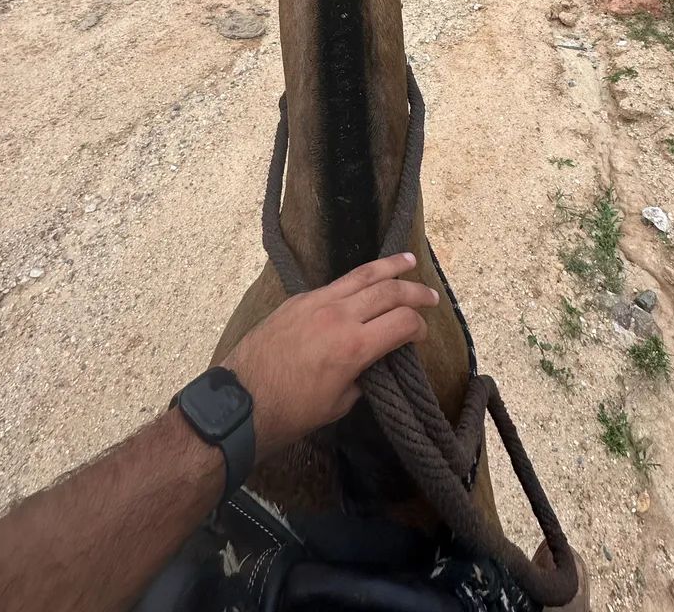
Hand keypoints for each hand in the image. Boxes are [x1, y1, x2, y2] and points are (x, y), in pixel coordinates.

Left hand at [224, 253, 436, 461]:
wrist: (242, 401)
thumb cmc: (291, 412)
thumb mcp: (338, 404)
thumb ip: (363, 376)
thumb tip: (373, 362)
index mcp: (353, 346)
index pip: (402, 322)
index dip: (418, 327)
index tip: (421, 335)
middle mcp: (339, 315)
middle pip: (387, 290)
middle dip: (414, 292)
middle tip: (431, 296)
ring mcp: (316, 302)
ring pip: (361, 275)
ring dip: (389, 267)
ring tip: (408, 260)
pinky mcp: (298, 299)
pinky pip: (335, 284)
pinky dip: (356, 281)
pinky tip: (365, 282)